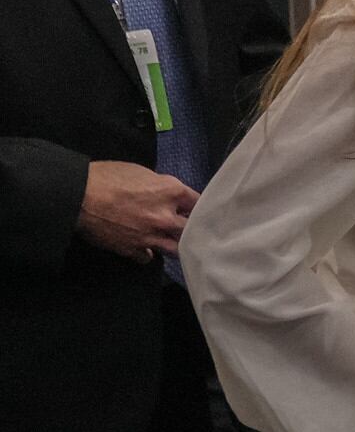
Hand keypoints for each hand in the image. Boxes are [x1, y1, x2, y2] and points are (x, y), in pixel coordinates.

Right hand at [76, 161, 198, 262]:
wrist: (78, 196)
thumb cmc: (106, 177)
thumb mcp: (141, 172)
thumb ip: (162, 186)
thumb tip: (168, 195)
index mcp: (172, 192)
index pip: (199, 203)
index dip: (197, 207)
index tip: (195, 210)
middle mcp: (166, 217)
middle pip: (192, 229)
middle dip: (190, 228)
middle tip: (186, 227)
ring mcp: (151, 236)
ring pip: (176, 249)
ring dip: (174, 244)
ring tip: (170, 241)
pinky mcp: (133, 249)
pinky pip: (148, 258)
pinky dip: (148, 253)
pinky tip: (146, 248)